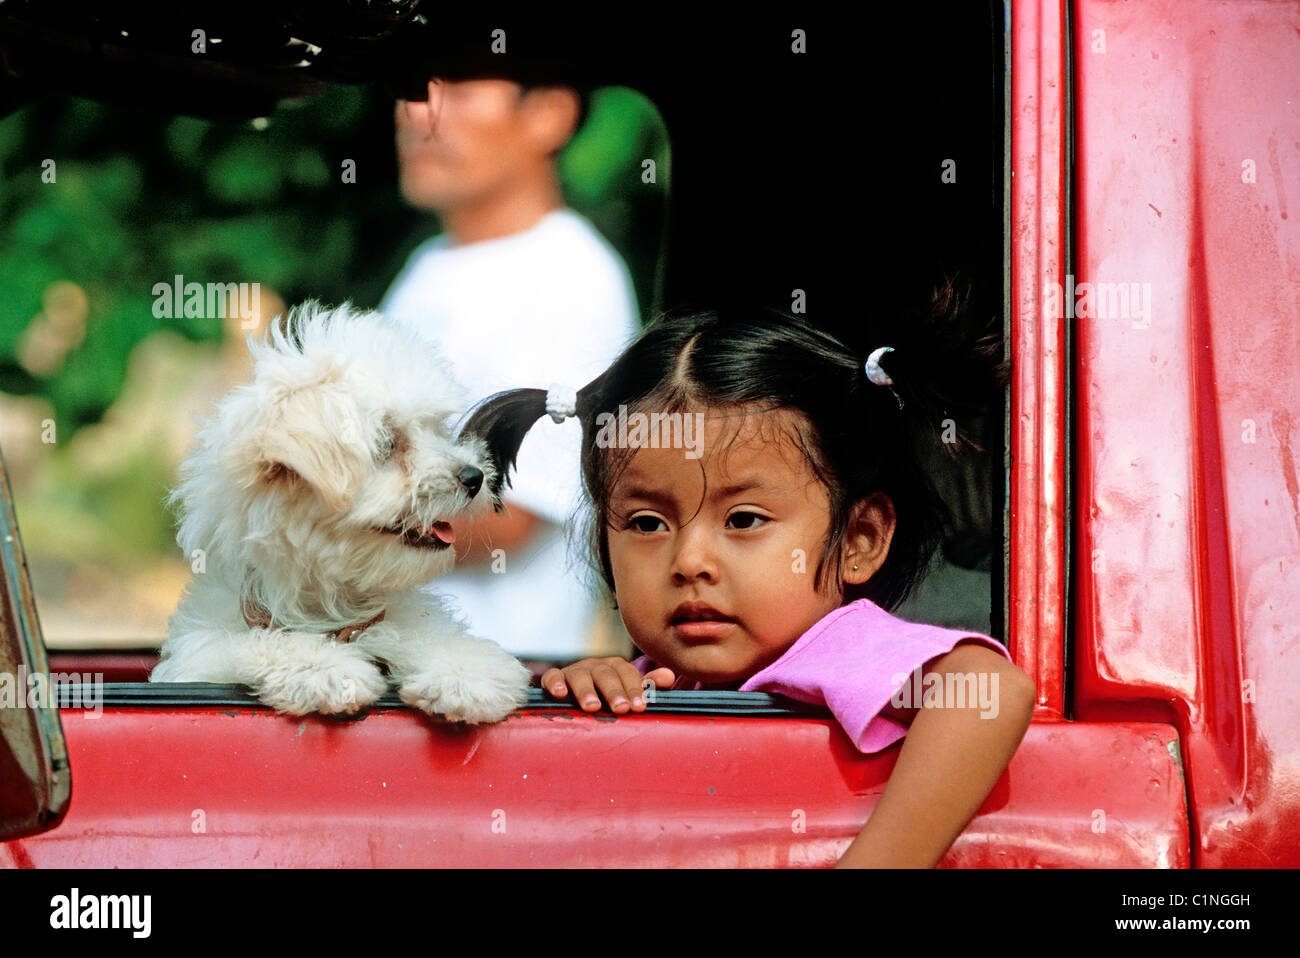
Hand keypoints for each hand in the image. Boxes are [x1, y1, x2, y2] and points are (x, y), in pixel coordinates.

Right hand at [541, 657, 675, 713]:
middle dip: (614, 692)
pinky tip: (561, 694)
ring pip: (580, 675)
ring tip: (592, 707)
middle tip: (621, 709)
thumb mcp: (628, 691)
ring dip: (587, 690)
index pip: (628, 674)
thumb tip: (669, 676)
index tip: (639, 708)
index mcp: (616, 668)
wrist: (576, 694)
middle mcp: (596, 666)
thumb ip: (648, 685)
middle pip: (606, 675)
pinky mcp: (556, 678)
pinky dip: (556, 683)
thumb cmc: (609, 695)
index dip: (635, 689)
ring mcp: (575, 671)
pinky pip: (553, 676)